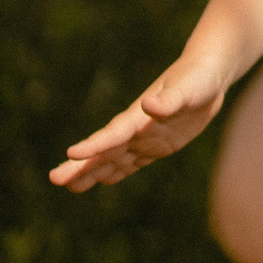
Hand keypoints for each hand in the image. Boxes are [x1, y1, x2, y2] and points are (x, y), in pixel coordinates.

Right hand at [50, 48, 235, 190]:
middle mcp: (137, 129)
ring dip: (92, 173)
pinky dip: (117, 172)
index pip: (114, 134)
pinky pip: (133, 163)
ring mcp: (145, 138)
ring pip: (113, 160)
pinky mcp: (157, 146)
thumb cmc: (196, 78)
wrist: (207, 76)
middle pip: (105, 151)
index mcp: (140, 115)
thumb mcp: (187, 89)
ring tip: (68, 186)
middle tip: (54, 179)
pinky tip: (102, 181)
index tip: (71, 154)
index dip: (95, 145)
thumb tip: (148, 104)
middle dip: (81, 165)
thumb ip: (169, 100)